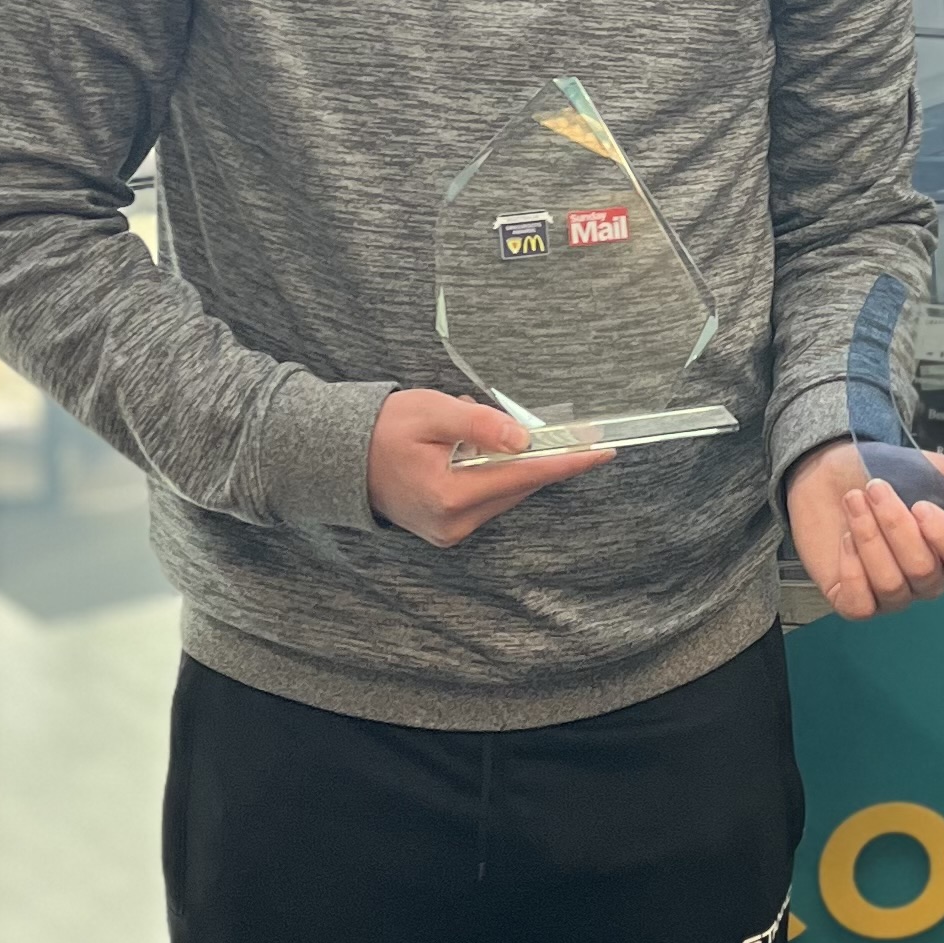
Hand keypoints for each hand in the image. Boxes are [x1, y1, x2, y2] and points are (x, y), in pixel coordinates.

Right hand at [366, 389, 612, 544]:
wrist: (340, 458)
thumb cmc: (383, 430)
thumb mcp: (431, 411)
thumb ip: (480, 424)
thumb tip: (524, 439)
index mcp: (449, 495)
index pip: (524, 476)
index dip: (566, 461)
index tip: (603, 452)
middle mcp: (454, 523)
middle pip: (519, 485)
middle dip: (530, 452)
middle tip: (517, 420)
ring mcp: (451, 531)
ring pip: (506, 492)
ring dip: (506, 461)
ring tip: (464, 432)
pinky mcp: (449, 530)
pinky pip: (489, 498)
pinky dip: (490, 472)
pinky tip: (463, 451)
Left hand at [785, 438, 943, 617]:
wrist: (830, 468)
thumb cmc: (890, 472)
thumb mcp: (940, 475)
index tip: (922, 505)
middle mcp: (926, 577)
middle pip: (925, 571)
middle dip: (896, 527)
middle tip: (875, 489)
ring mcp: (891, 593)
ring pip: (893, 584)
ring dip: (870, 537)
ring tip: (855, 501)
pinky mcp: (855, 601)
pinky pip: (861, 605)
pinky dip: (852, 567)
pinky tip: (845, 538)